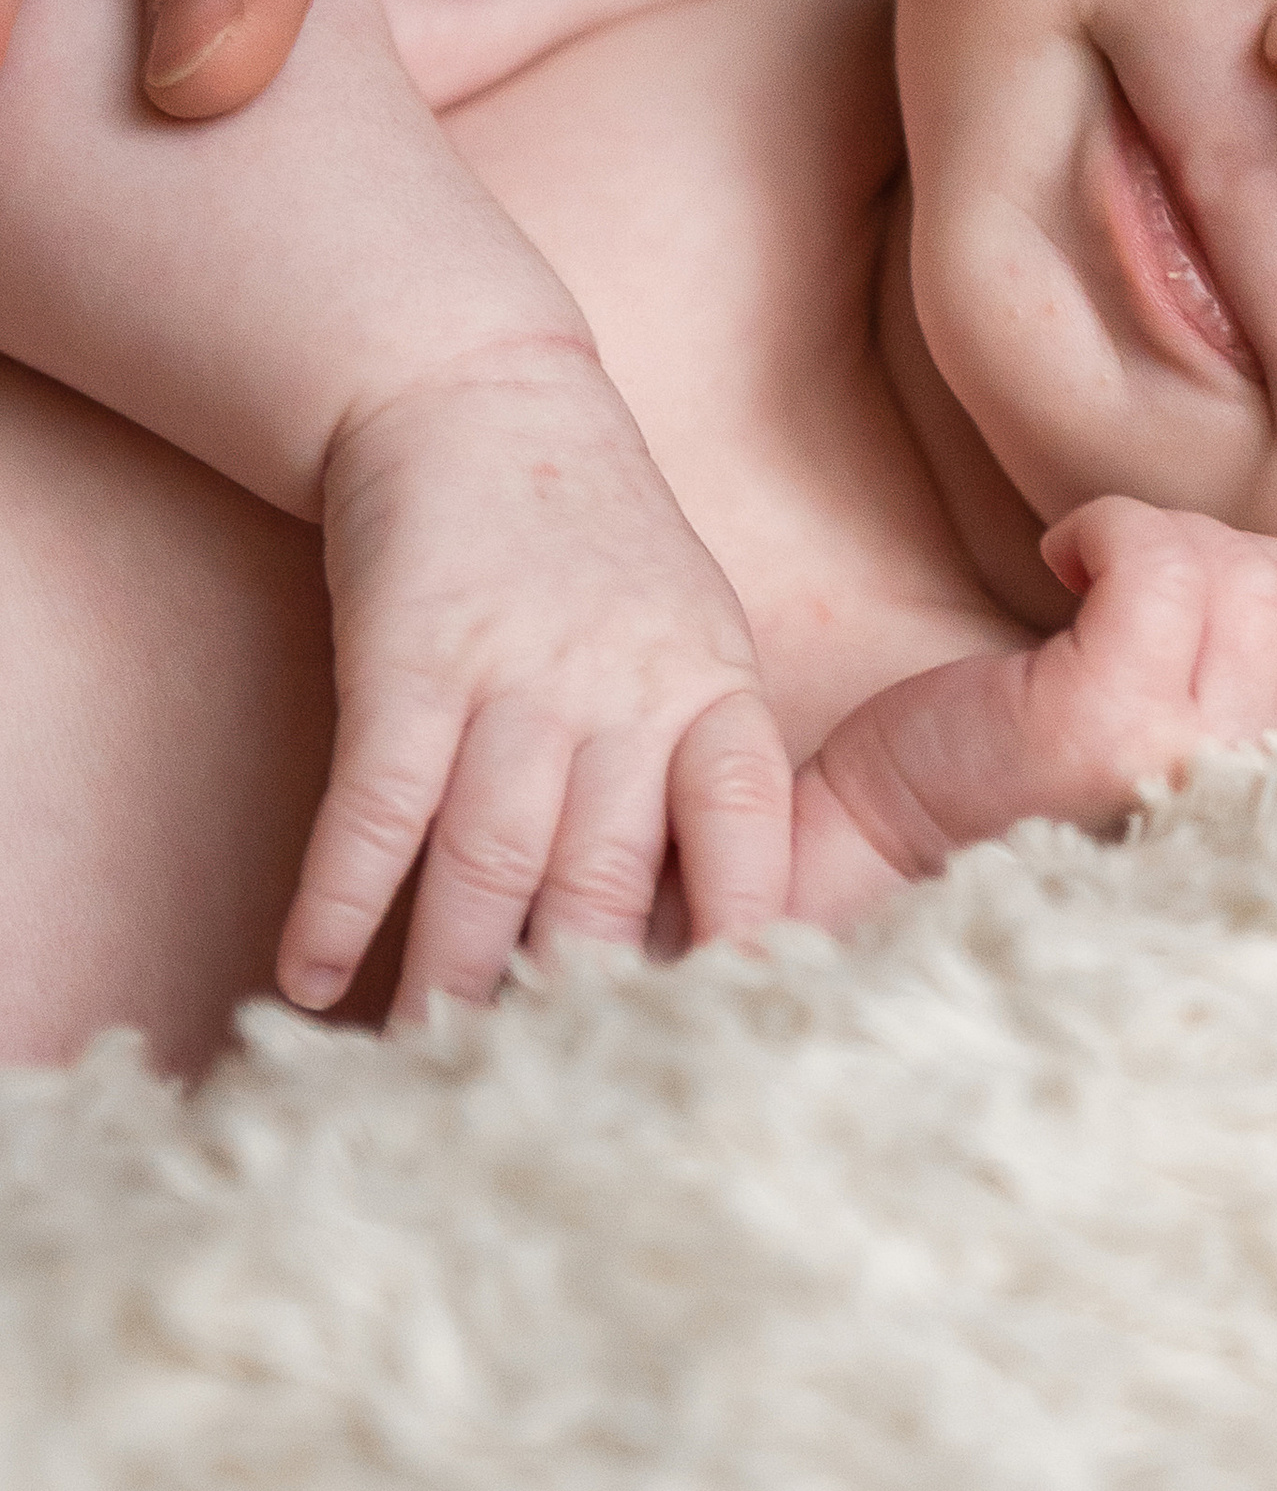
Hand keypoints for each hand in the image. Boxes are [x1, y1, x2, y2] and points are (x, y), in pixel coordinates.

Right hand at [289, 330, 791, 1022]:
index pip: (752, 827)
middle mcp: (622, 689)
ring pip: (490, 863)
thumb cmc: (594, 536)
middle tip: (548, 1099)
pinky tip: (311, 977)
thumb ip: (694, 760)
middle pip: (604, 880)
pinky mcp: (408, 662)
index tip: (729, 1034)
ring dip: (451, 979)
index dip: (745, 930)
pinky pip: (376, 806)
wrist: (475, 391)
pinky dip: (341, 901)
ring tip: (426, 1070)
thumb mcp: (687, 630)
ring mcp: (514, 676)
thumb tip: (700, 920)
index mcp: (710, 685)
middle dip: (574, 1001)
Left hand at [789, 501, 1276, 929]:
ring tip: (1093, 596)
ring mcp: (1186, 762)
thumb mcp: (1174, 752)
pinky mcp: (1104, 718)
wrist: (869, 855)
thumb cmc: (1016, 797)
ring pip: (1248, 572)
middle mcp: (1257, 801)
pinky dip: (1110, 528)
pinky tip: (1058, 561)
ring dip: (1165, 545)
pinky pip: (1159, 554)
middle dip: (1242, 563)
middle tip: (1146, 600)